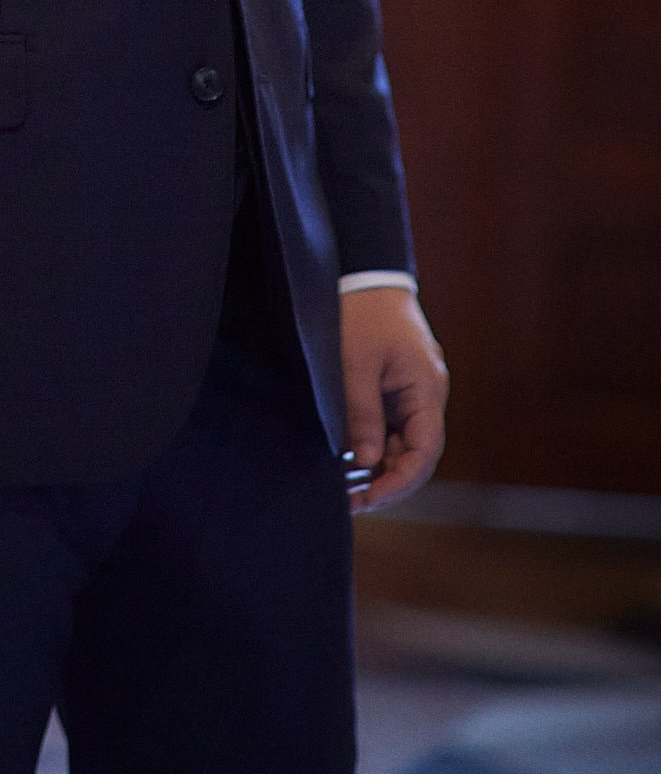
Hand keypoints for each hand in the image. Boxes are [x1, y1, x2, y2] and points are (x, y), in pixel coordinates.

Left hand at [341, 286, 447, 511]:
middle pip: (416, 452)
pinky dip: (374, 445)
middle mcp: (428, 394)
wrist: (363, 270)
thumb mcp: (354, 365)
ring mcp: (414, 390)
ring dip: (379, 466)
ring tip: (345, 487)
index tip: (369, 499)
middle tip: (350, 502)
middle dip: (387, 480)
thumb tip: (367, 462)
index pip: (425, 451)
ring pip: (404, 442)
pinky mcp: (397, 385)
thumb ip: (362, 414)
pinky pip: (393, 425)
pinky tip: (349, 460)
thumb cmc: (359, 312)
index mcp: (427, 388)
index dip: (399, 481)